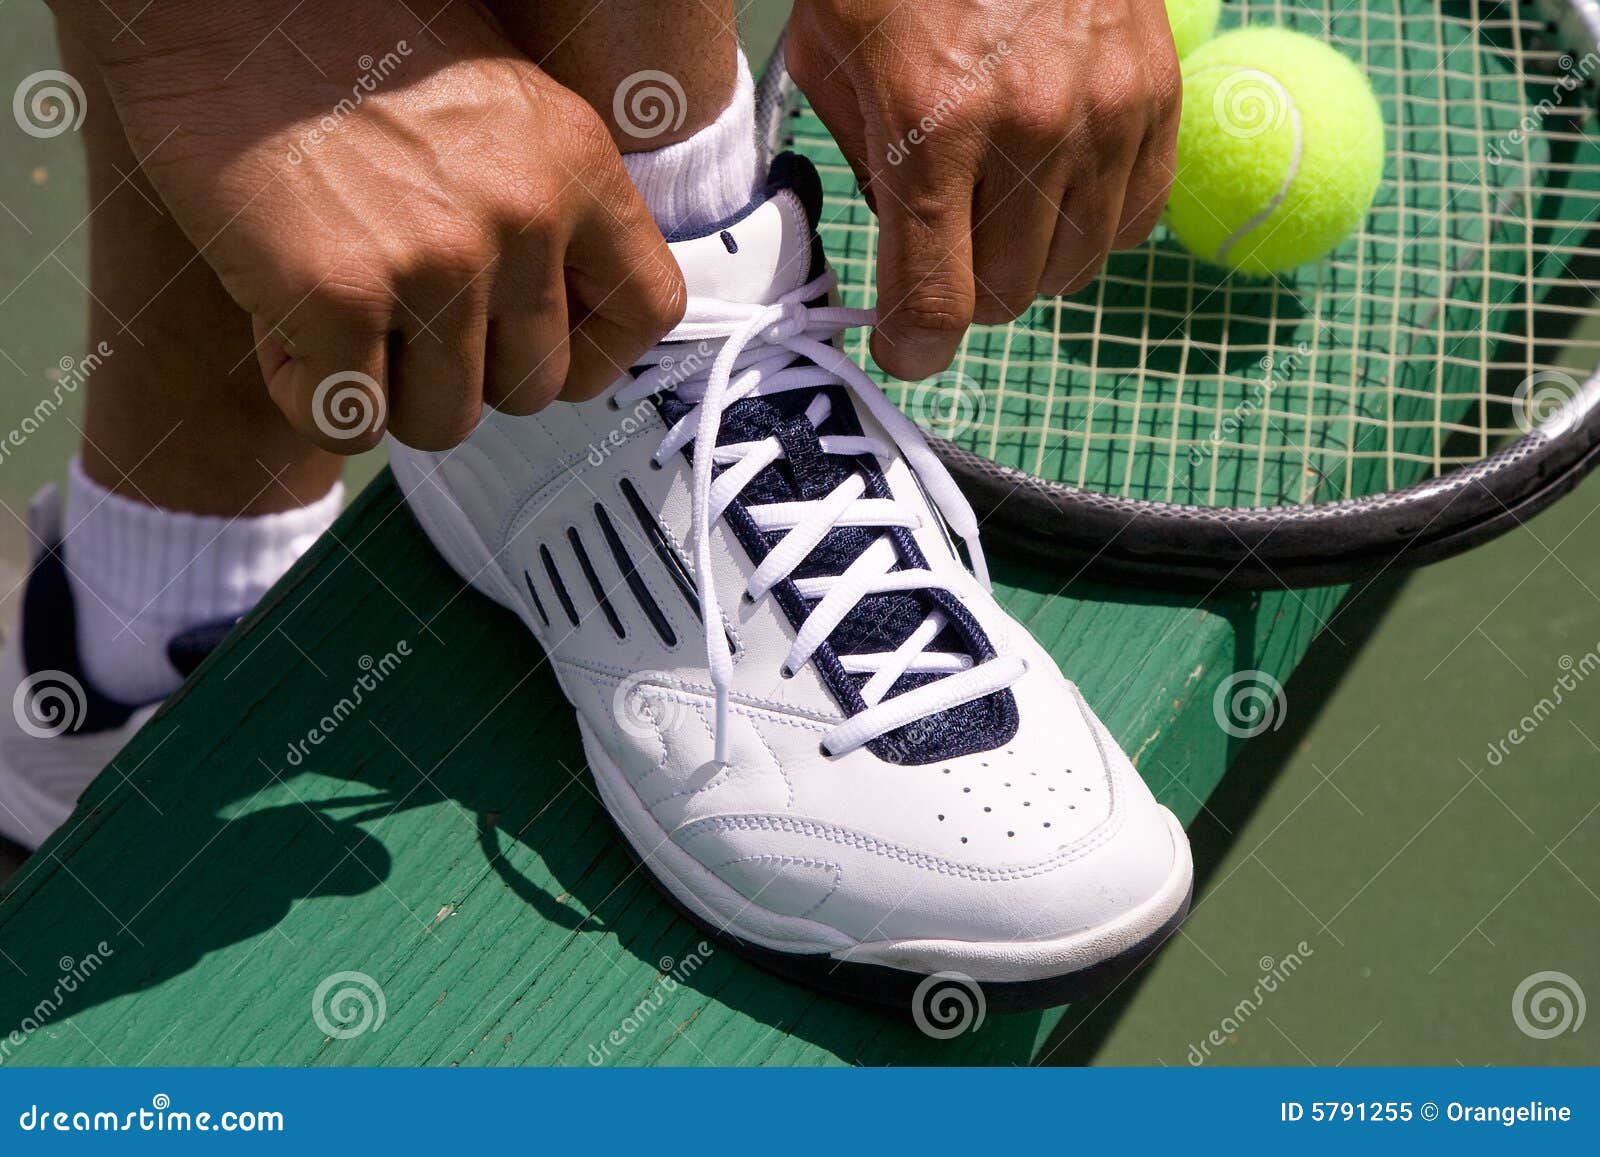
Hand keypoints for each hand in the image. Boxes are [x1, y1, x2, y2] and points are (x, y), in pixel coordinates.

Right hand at [57, 0, 684, 451]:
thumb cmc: (343, 40)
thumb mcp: (496, 101)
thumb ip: (544, 201)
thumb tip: (555, 317)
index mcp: (576, 162)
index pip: (646, 311)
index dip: (590, 355)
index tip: (530, 346)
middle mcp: (523, 217)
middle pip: (532, 389)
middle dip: (466, 375)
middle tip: (400, 317)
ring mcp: (435, 262)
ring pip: (444, 422)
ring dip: (389, 393)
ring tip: (339, 312)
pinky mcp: (337, 296)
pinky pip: (347, 421)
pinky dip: (310, 394)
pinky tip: (282, 324)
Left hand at [786, 0, 1179, 378]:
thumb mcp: (832, 61)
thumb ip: (863, 171)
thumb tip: (894, 265)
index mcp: (931, 124)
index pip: (935, 302)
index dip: (913, 347)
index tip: (905, 348)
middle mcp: (1030, 129)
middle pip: (1007, 298)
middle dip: (965, 295)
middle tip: (942, 253)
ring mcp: (1106, 113)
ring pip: (1070, 270)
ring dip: (1026, 264)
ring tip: (994, 211)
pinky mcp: (1156, 97)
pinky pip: (1131, 223)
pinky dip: (1088, 227)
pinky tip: (1051, 189)